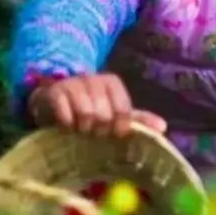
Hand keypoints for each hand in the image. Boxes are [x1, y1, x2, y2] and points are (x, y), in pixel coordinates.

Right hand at [28, 74, 166, 136]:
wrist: (53, 101)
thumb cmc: (89, 108)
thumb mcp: (115, 113)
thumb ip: (138, 119)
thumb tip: (162, 127)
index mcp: (112, 82)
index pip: (123, 110)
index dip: (119, 127)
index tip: (113, 135)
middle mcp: (93, 78)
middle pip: (104, 114)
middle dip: (99, 130)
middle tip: (94, 133)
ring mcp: (73, 83)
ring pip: (86, 114)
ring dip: (83, 129)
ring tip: (81, 130)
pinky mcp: (54, 92)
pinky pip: (65, 114)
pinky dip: (67, 125)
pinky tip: (67, 126)